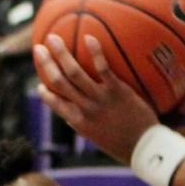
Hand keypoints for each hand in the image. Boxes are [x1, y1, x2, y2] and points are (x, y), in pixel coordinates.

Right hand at [34, 34, 159, 166]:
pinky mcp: (117, 91)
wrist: (146, 148)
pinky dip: (95, 52)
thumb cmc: (124, 144)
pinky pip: (103, 68)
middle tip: (38, 49)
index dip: (45, 93)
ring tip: (53, 37)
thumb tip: (70, 118)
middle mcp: (85, 109)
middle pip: (59, 83)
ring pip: (74, 73)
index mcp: (79, 121)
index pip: (55, 104)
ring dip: (61, 54)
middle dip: (45, 65)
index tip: (40, 84)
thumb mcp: (99, 138)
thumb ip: (84, 126)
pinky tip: (89, 37)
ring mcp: (100, 99)